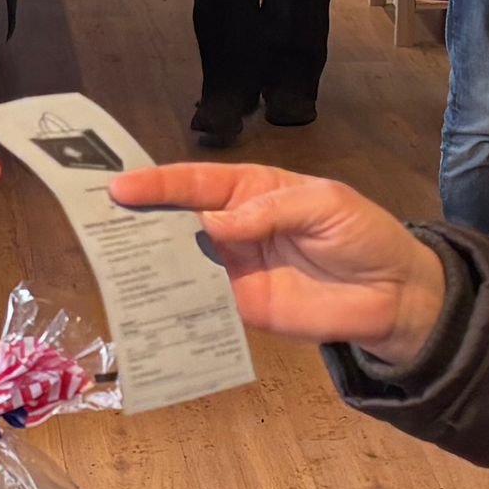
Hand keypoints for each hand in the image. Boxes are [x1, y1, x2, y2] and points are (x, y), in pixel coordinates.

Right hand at [110, 164, 448, 372]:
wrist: (393, 296)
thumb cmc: (362, 236)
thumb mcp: (324, 206)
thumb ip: (269, 212)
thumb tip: (214, 226)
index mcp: (252, 190)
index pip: (197, 182)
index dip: (158, 184)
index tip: (119, 186)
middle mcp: (234, 226)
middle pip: (178, 218)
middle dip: (139, 217)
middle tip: (95, 218)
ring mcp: (233, 268)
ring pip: (180, 259)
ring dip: (148, 259)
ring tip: (108, 259)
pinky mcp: (239, 306)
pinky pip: (199, 300)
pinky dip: (173, 299)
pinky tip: (146, 299)